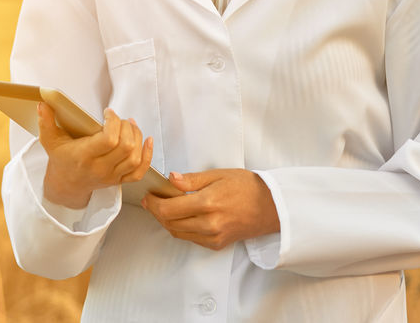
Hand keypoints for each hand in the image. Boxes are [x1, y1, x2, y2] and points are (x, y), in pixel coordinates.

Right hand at [39, 103, 153, 208]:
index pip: (109, 140)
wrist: (66, 185)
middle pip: (125, 147)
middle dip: (127, 127)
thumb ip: (45, 121)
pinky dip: (147, 156)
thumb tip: (43, 103)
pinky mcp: (119, 180)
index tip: (108, 113)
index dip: (114, 122)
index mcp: (84, 156)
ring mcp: (111, 176)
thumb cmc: (60, 159)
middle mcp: (100, 168)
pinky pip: (140, 171)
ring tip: (130, 124)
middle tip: (119, 118)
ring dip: (137, 136)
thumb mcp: (49, 140)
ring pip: (135, 157)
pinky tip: (147, 141)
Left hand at [141, 169, 279, 249]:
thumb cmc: (247, 186)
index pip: (169, 209)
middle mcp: (209, 224)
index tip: (149, 195)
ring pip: (178, 233)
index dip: (154, 204)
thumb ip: (192, 180)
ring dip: (167, 221)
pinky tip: (181, 217)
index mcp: (208, 203)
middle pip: (170, 223)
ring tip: (164, 208)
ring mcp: (213, 237)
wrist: (271, 207)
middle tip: (152, 200)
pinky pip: (190, 238)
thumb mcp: (219, 175)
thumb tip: (171, 179)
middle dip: (157, 212)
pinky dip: (181, 228)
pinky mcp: (216, 244)